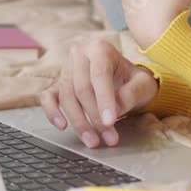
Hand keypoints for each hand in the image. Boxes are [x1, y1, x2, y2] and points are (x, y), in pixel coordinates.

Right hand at [40, 40, 158, 147]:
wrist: (123, 80)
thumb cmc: (132, 81)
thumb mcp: (143, 84)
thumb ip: (132, 93)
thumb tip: (115, 109)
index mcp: (101, 49)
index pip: (99, 74)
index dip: (104, 99)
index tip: (111, 121)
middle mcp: (80, 55)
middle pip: (82, 88)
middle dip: (95, 116)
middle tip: (108, 138)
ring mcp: (66, 70)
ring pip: (66, 97)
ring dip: (79, 122)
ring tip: (93, 141)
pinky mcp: (57, 85)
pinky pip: (48, 97)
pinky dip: (52, 112)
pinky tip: (62, 125)